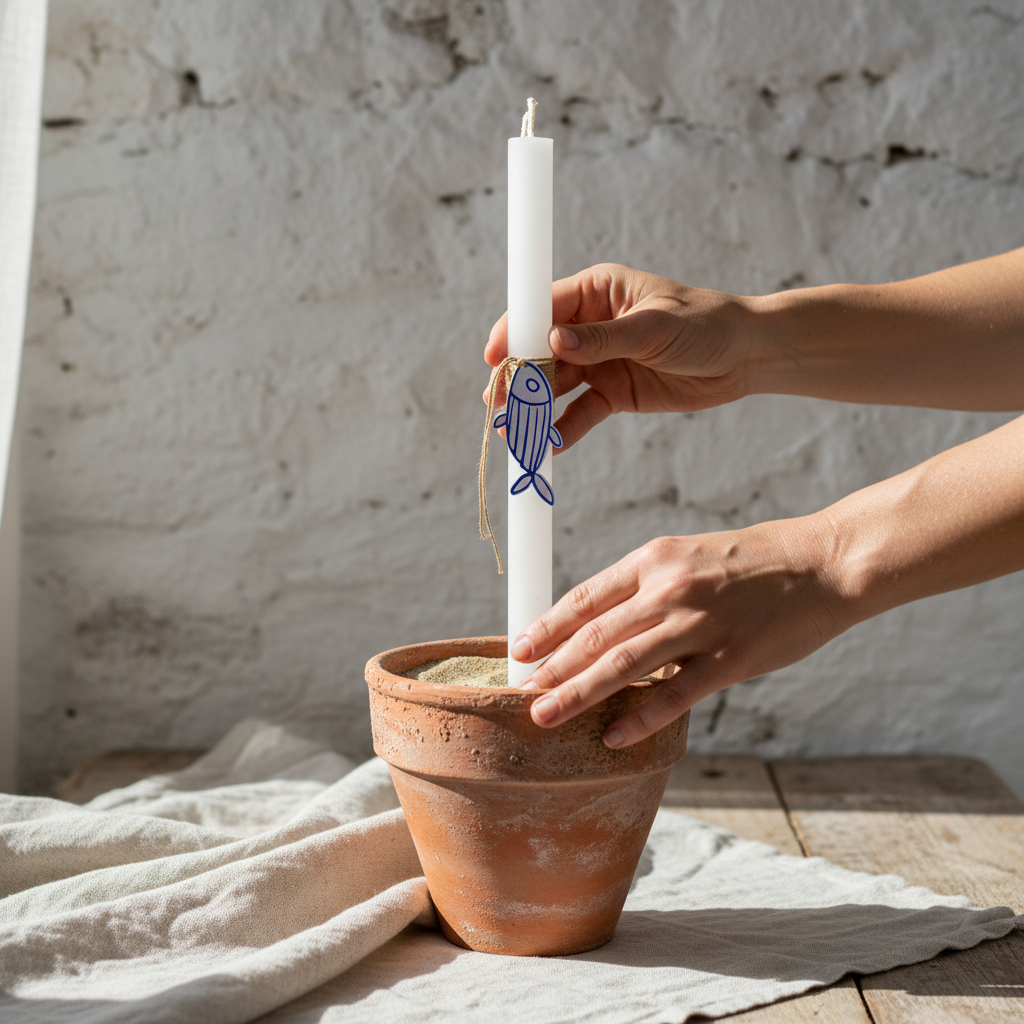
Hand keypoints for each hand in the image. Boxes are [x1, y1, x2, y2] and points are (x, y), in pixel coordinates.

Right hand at [484, 264, 759, 451]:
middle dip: (517, 378)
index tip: (494, 356)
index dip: (513, 331)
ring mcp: (598, 361)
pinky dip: (563, 429)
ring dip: (533, 409)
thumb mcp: (654, 328)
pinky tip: (548, 445)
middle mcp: (589, 326)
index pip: (541, 308)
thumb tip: (554, 340)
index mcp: (596, 292)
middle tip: (498, 405)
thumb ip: (603, 338)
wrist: (745, 356)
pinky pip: (579, 413)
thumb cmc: (704, 324)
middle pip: (539, 351)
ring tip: (514, 432)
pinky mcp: (612, 393)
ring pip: (554, 386)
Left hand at [510, 517, 850, 746]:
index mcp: (654, 560)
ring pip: (624, 665)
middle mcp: (670, 589)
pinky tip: (613, 736)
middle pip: (595, 635)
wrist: (822, 564)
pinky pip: (676, 695)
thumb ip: (646, 589)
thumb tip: (602, 627)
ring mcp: (700, 625)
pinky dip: (641, 717)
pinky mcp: (731, 659)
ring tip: (544, 716)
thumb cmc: (752, 563)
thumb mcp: (689, 557)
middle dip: (552, 667)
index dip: (549, 626)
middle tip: (519, 693)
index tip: (520, 648)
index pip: (586, 598)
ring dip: (578, 693)